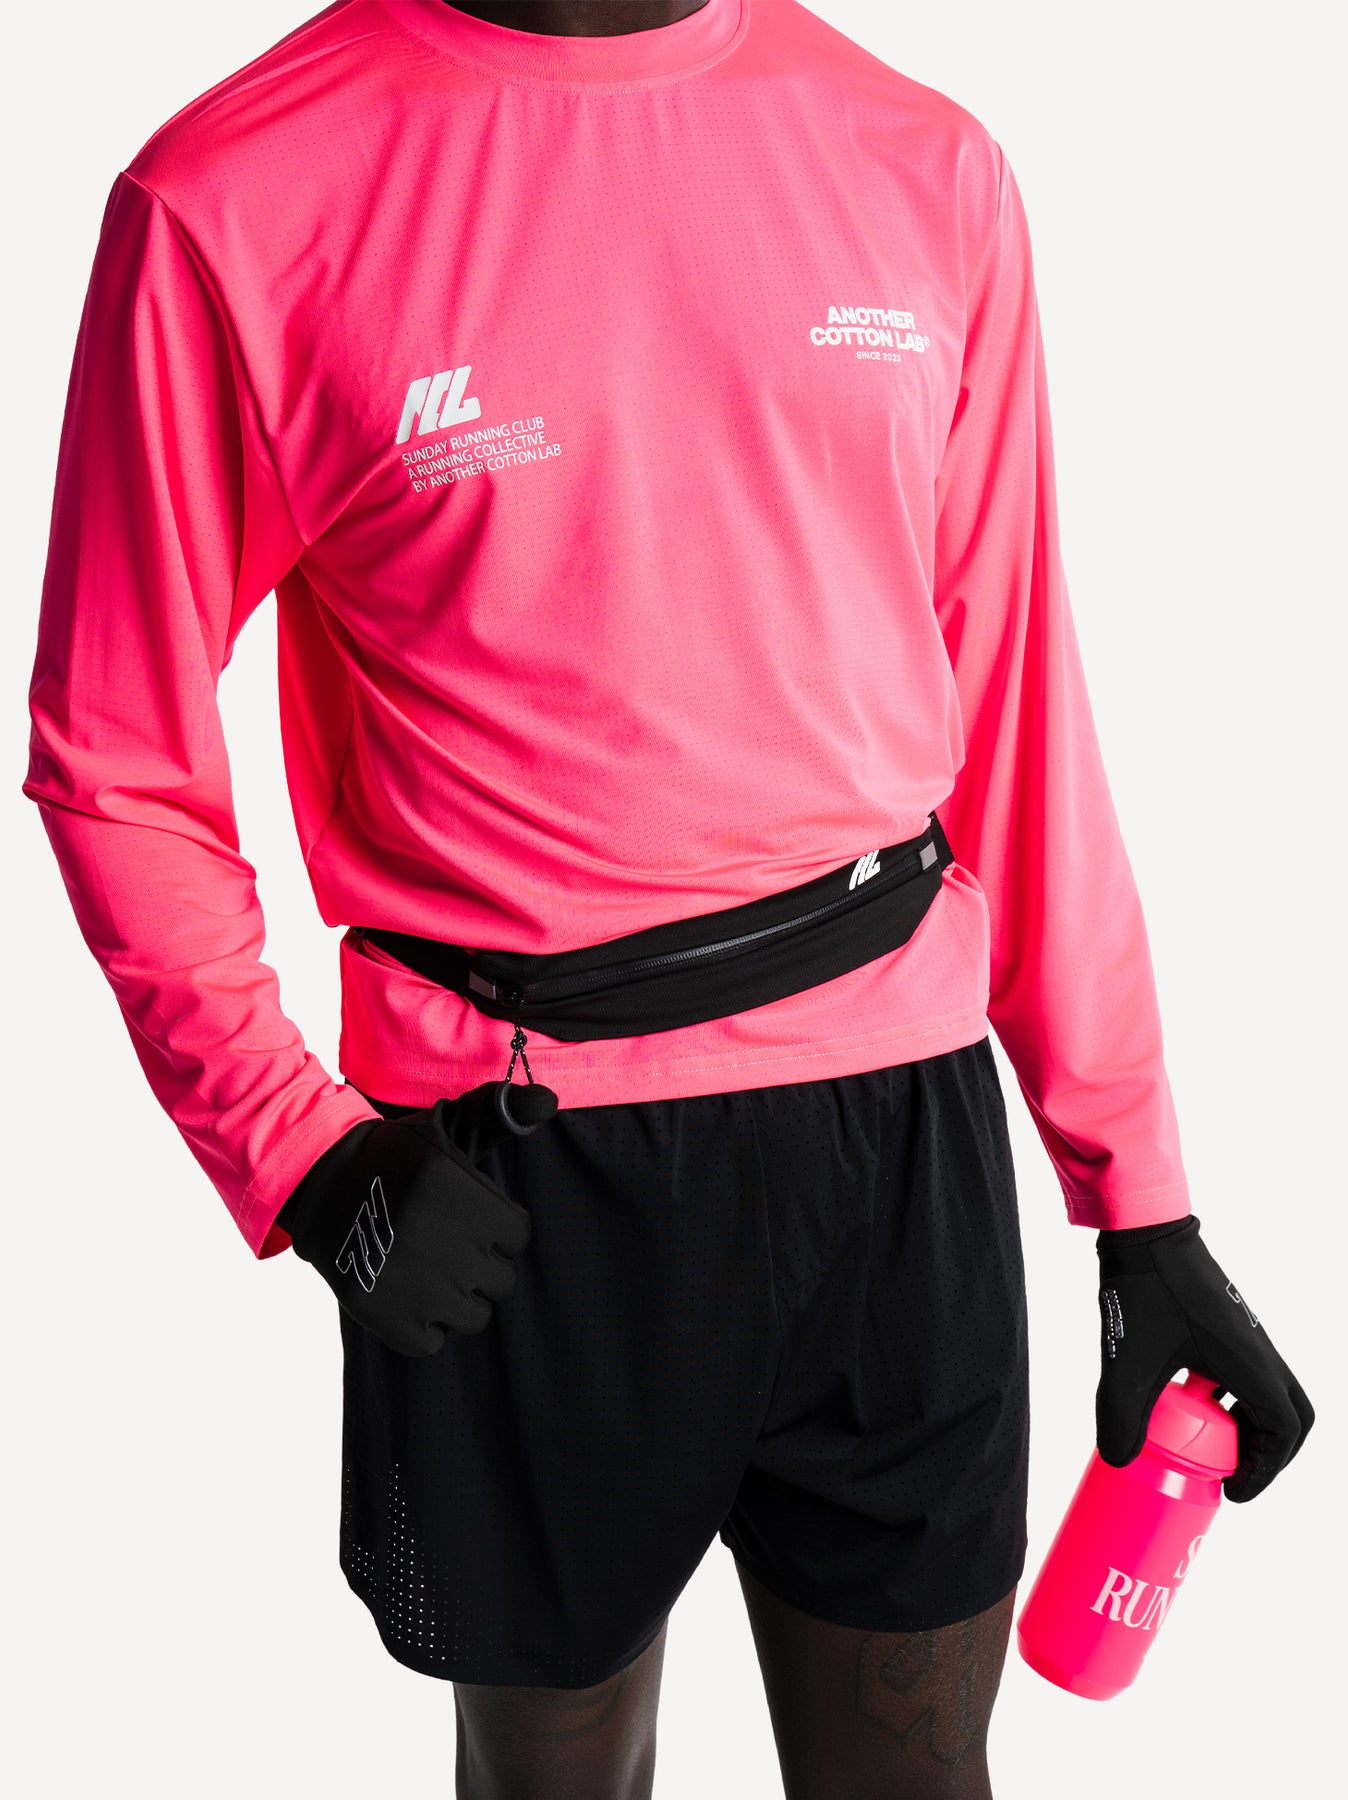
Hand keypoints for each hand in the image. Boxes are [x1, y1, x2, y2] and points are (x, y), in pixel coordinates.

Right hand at [278, 1078, 557, 1355]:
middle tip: (449, 1247)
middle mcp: (445, 1245)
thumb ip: (500, 1115)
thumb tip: (548, 1100)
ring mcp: (416, 1287)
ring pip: (473, 1317)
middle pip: (500, 1280)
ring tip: (431, 1273)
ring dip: (458, 1300)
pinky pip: (431, 1342)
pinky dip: (424, 1328)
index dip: (497, 1227)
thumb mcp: (445, 1127)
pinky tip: (409, 1298)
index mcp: (463, 1198)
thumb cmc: (394, 1158)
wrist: (317, 1183)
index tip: (472, 1219)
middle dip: (481, 1264)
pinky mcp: (385, 1317)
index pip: (517, 1236)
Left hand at [1094, 1214, 1313, 1501]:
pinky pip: (1244, 1372)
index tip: (1232, 1492)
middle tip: (1230, 1473)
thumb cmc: (1145, 1290)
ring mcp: (1245, 1336)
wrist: (1145, 1232)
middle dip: (1268, 1452)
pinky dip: (1227, 1397)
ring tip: (1206, 1445)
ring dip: (1247, 1424)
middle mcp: (1259, 1350)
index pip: (1283, 1430)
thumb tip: (1119, 1460)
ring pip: (1268, 1392)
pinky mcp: (1225, 1325)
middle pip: (1290, 1415)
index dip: (1265, 1470)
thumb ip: (1120, 1413)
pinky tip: (1183, 1399)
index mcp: (1251, 1364)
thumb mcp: (1128, 1359)